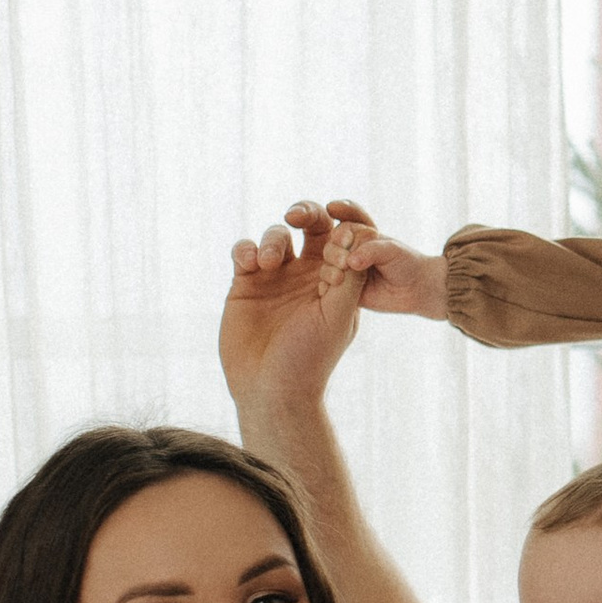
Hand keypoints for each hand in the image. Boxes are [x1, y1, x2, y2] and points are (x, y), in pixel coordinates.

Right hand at [221, 203, 368, 422]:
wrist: (270, 389)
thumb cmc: (310, 358)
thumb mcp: (338, 317)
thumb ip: (350, 277)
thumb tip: (357, 234)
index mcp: (336, 279)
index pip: (342, 239)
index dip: (341, 229)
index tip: (338, 238)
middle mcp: (307, 274)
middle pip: (309, 227)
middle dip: (306, 213)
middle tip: (299, 216)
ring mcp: (276, 278)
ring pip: (276, 235)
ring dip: (274, 239)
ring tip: (270, 262)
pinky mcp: (246, 283)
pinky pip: (244, 251)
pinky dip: (246, 249)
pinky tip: (249, 264)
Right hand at [324, 215, 451, 319]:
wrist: (414, 288)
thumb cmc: (405, 262)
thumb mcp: (391, 250)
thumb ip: (371, 251)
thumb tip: (350, 262)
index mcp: (360, 234)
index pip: (345, 227)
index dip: (343, 231)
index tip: (342, 233)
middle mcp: (349, 249)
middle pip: (332, 245)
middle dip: (336, 250)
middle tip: (346, 261)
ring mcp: (345, 268)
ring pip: (328, 264)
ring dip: (331, 267)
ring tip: (343, 273)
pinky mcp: (343, 288)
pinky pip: (329, 285)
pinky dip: (329, 283)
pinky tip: (336, 283)